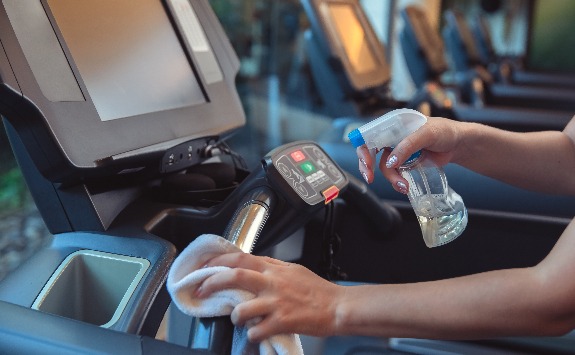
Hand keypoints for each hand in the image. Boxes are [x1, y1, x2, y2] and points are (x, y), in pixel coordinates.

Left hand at [196, 252, 342, 341]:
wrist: (338, 306)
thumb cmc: (317, 290)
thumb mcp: (293, 270)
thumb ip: (271, 267)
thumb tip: (252, 264)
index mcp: (274, 269)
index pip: (239, 258)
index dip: (217, 262)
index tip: (204, 269)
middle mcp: (272, 283)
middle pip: (235, 277)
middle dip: (212, 283)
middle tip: (200, 291)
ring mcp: (276, 303)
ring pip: (242, 309)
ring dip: (234, 316)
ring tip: (237, 319)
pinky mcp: (283, 322)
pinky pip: (256, 331)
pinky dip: (251, 335)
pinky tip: (255, 334)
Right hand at [356, 117, 463, 193]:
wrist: (458, 144)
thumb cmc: (444, 131)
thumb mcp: (426, 133)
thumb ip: (408, 145)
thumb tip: (391, 161)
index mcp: (393, 125)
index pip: (370, 135)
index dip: (363, 148)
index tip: (366, 162)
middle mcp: (392, 138)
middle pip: (370, 152)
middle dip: (367, 166)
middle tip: (370, 178)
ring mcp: (398, 152)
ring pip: (384, 167)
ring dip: (391, 178)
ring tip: (404, 186)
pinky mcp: (405, 164)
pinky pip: (395, 174)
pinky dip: (397, 182)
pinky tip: (405, 186)